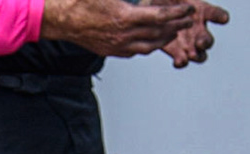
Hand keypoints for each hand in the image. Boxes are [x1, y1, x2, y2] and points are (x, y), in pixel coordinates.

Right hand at [41, 0, 198, 58]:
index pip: (160, 17)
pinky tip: (152, 40)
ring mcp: (117, 45)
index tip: (188, 9)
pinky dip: (148, 46)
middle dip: (176, 26)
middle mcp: (124, 35)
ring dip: (164, 39)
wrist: (61, 18)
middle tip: (187, 21)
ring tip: (174, 31)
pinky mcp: (111, 51)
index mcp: (126, 17)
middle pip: (159, 33)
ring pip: (150, 47)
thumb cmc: (81, 1)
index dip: (177, 13)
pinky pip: (135, 51)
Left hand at [162, 1, 227, 67]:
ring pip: (200, 53)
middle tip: (200, 42)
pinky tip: (178, 61)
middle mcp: (199, 29)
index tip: (223, 19)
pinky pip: (182, 60)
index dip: (220, 16)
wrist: (151, 10)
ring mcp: (189, 42)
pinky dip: (182, 62)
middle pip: (208, 39)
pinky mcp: (177, 51)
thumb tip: (187, 0)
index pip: (215, 13)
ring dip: (198, 55)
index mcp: (202, 12)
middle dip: (206, 42)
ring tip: (191, 55)